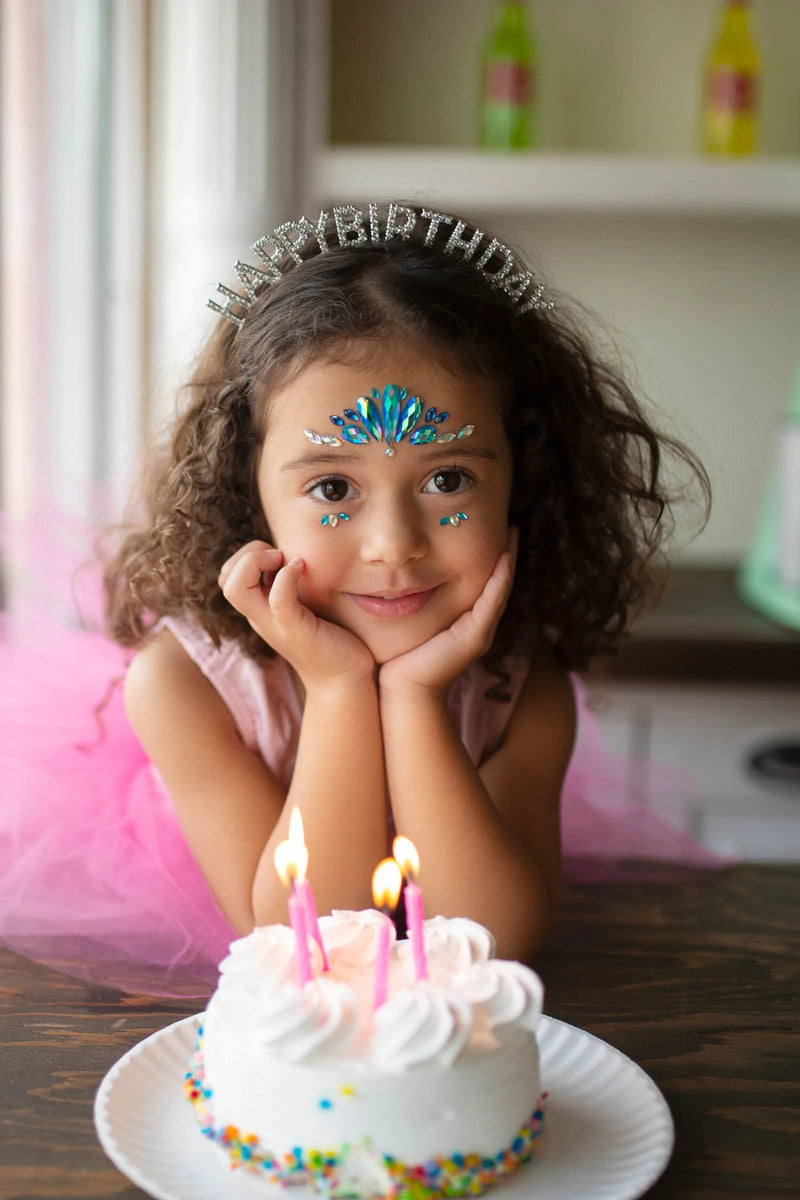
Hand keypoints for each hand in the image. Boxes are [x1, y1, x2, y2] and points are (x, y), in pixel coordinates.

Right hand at [218, 541, 374, 688]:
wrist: (345, 679)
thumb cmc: (330, 638)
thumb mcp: (305, 606)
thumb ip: (292, 584)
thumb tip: (292, 551)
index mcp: (259, 610)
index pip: (227, 575)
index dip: (246, 555)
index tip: (279, 556)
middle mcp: (260, 618)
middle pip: (225, 580)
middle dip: (247, 555)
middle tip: (279, 557)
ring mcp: (275, 626)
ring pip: (235, 589)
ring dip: (256, 562)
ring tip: (286, 562)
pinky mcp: (297, 632)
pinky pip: (278, 600)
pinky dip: (285, 577)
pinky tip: (301, 568)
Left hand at [379, 528, 517, 695]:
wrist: (404, 689)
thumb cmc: (401, 656)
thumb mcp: (411, 620)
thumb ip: (413, 599)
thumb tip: (399, 572)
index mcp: (466, 620)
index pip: (484, 582)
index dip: (492, 558)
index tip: (494, 529)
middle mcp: (479, 625)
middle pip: (498, 583)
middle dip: (505, 554)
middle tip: (510, 524)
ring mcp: (480, 631)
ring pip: (500, 589)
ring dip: (508, 562)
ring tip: (511, 534)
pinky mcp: (475, 637)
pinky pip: (491, 602)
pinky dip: (499, 580)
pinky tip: (503, 559)